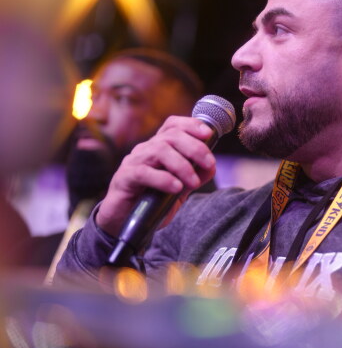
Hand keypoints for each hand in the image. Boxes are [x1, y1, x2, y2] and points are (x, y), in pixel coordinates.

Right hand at [95, 116, 216, 236]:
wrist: (124, 223)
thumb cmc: (151, 202)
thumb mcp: (179, 189)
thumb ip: (194, 176)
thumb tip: (211, 167)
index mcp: (158, 148)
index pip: (172, 125)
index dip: (191, 125)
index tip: (208, 134)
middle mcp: (145, 150)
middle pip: (171, 136)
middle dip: (195, 148)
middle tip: (209, 164)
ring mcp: (133, 162)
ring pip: (159, 150)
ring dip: (182, 165)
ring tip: (193, 182)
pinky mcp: (124, 178)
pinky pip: (143, 172)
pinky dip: (163, 179)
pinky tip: (176, 188)